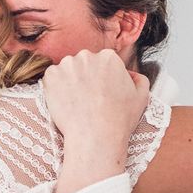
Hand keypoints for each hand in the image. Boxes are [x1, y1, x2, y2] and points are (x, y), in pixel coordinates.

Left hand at [42, 49, 149, 192]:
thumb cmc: (119, 120)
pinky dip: (55, 89)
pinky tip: (65, 103)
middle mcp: (87, 56)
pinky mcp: (51, 76)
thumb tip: (130, 74)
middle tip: (87, 99)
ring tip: (76, 103)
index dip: (101, 79)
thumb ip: (139, 79)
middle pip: (84, 64)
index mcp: (109, 57)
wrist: (95, 136)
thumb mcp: (141, 97)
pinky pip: (52, 79)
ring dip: (69, 82)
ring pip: (67, 71)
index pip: (102, 63)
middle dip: (85, 77)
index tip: (100, 93)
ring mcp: (67, 65)